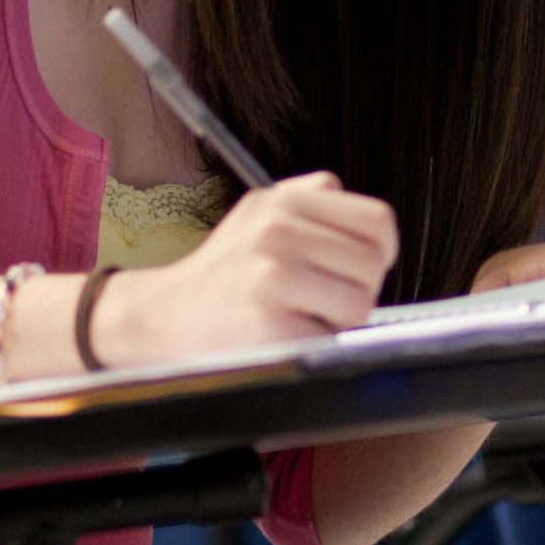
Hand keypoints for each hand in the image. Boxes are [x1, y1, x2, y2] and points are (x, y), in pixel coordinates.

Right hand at [93, 172, 397, 366]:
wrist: (163, 317)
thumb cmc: (223, 272)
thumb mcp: (260, 214)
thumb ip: (314, 204)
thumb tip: (375, 228)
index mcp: (284, 200)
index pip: (376, 220)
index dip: (381, 250)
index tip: (362, 269)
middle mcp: (278, 230)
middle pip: (372, 264)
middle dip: (359, 290)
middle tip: (325, 300)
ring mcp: (273, 275)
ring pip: (359, 302)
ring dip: (340, 320)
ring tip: (306, 316)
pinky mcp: (270, 322)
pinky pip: (330, 337)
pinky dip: (316, 343)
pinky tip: (286, 334)